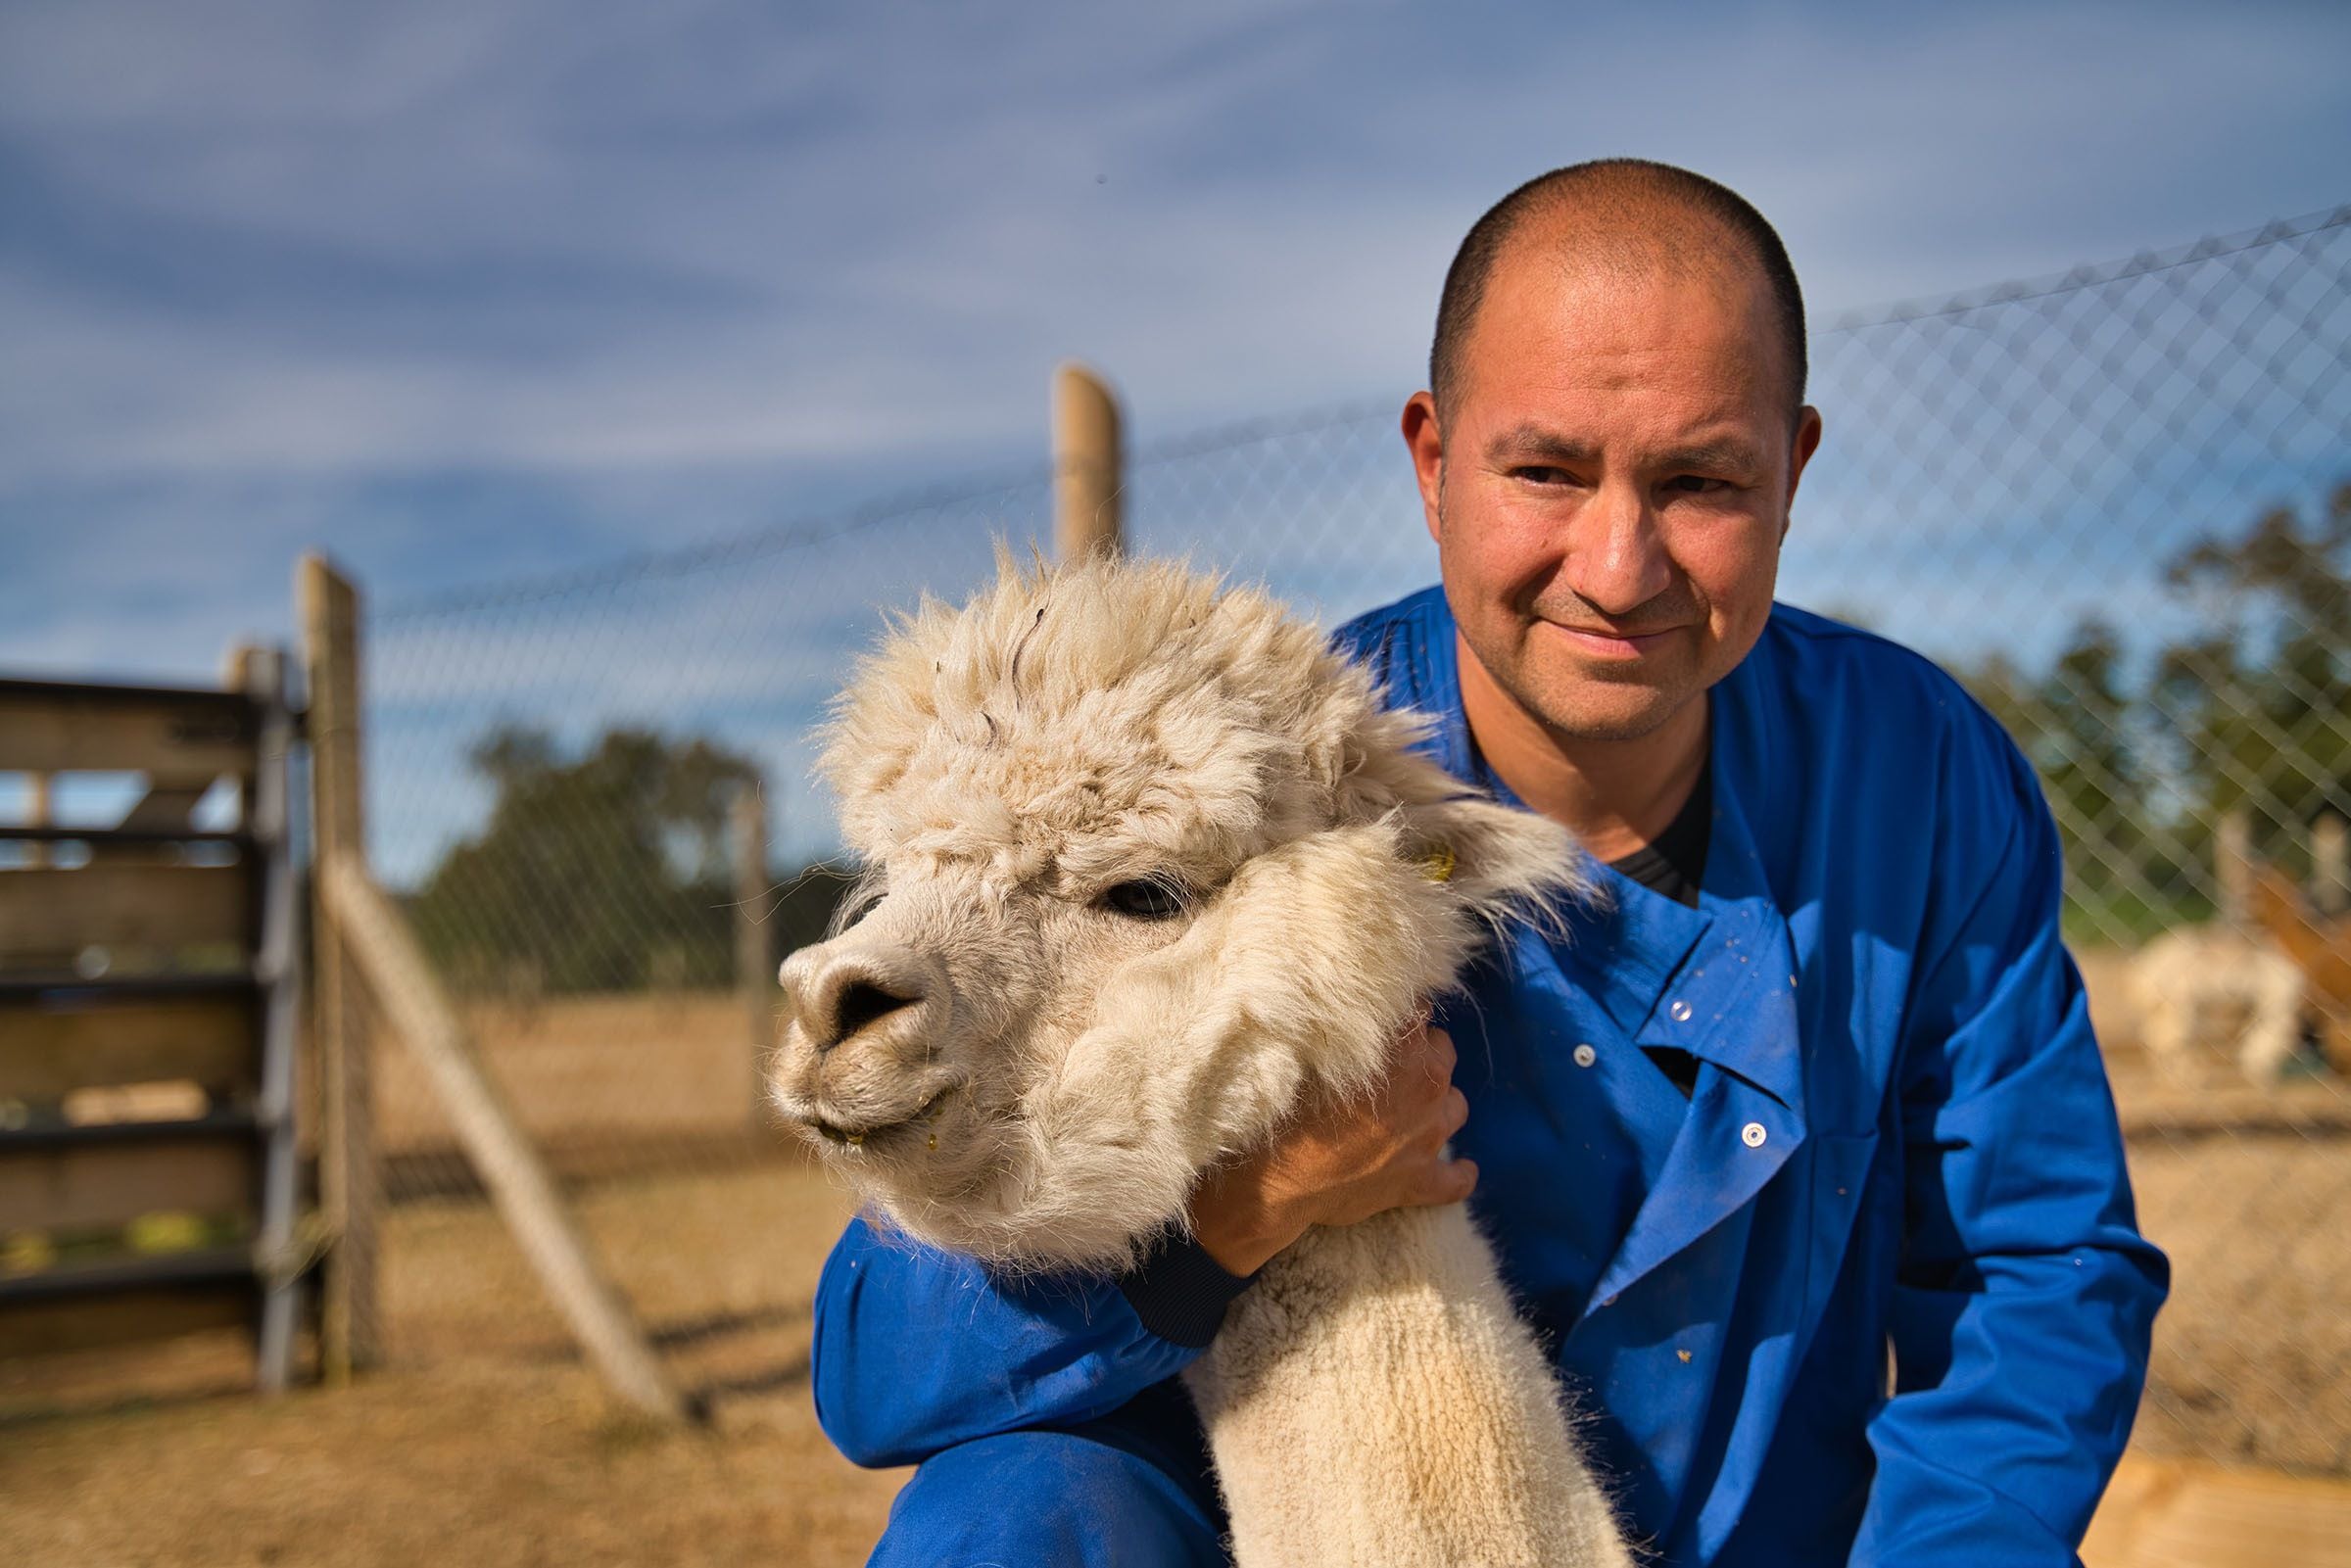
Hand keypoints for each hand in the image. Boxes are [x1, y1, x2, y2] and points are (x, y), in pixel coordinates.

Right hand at [1189, 1012, 1475, 1276]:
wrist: (1280, 1177)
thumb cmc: (1288, 1108)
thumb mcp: (1314, 1050)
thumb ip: (1348, 1031)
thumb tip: (1357, 1021)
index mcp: (1404, 1047)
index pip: (1417, 1009)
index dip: (1396, 1015)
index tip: (1378, 1022)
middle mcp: (1427, 1086)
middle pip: (1443, 1051)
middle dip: (1422, 1050)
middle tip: (1389, 1060)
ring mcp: (1428, 1136)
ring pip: (1457, 1106)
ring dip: (1440, 1101)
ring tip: (1415, 1104)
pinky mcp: (1421, 1181)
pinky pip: (1457, 1180)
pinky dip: (1458, 1173)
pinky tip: (1460, 1169)